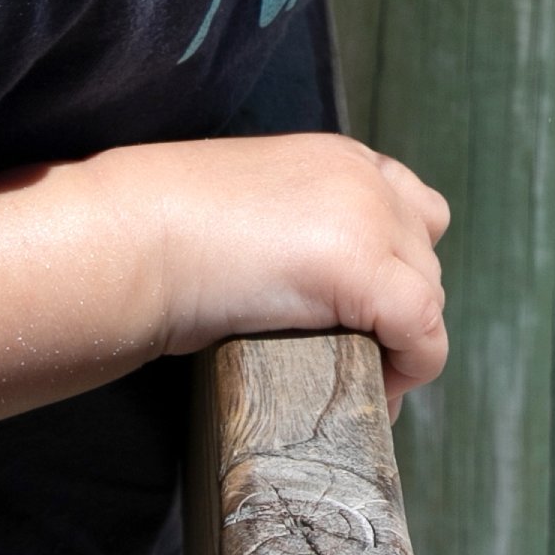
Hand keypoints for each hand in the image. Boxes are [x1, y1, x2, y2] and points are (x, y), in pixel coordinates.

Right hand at [149, 132, 450, 404]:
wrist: (125, 239)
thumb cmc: (156, 233)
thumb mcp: (246, 212)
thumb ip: (294, 230)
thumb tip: (310, 291)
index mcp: (337, 158)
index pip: (410, 207)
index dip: (398, 265)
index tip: (371, 315)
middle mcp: (365, 179)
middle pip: (426, 256)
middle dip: (401, 309)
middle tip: (365, 358)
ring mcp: (369, 218)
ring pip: (429, 296)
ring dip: (403, 342)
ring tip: (363, 379)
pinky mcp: (361, 268)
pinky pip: (422, 330)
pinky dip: (409, 369)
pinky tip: (372, 396)